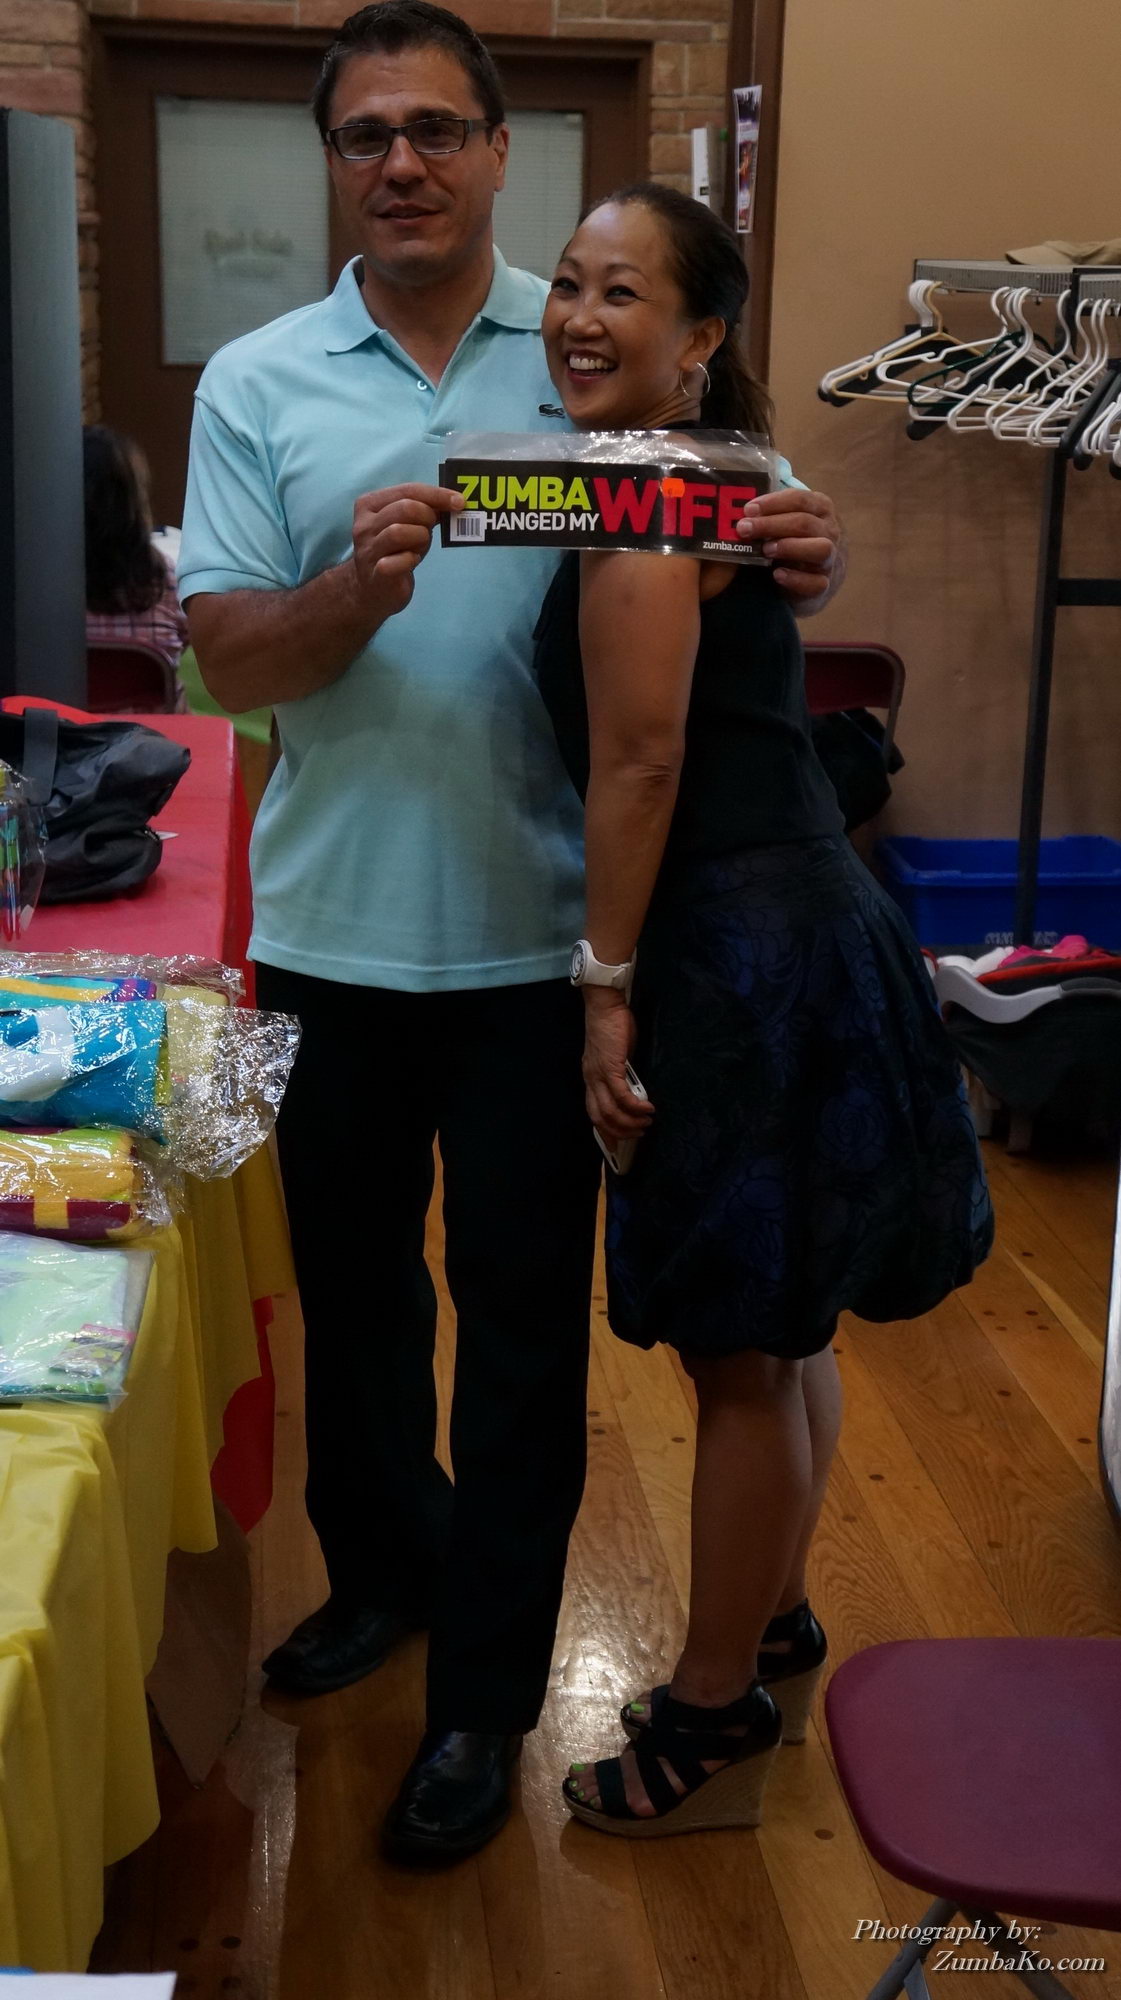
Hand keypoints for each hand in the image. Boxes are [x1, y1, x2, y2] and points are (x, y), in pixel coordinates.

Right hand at [352, 483, 464, 619]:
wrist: (374, 588)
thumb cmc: (394, 550)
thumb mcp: (408, 524)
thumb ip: (424, 509)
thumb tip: (454, 500)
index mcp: (369, 504)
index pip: (407, 490)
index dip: (436, 494)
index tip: (459, 501)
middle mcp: (364, 525)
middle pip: (404, 508)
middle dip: (427, 516)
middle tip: (431, 528)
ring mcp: (368, 550)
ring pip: (398, 532)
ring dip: (419, 537)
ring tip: (420, 545)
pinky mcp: (377, 574)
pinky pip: (397, 562)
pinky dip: (411, 560)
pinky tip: (412, 561)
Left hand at [581, 991, 655, 1143]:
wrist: (605, 1005)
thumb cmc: (613, 1025)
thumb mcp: (615, 1054)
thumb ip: (621, 1072)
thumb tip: (636, 1088)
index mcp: (590, 1077)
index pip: (593, 1112)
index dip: (604, 1131)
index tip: (615, 1145)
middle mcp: (591, 1079)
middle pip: (600, 1118)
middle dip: (620, 1132)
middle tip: (639, 1135)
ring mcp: (598, 1075)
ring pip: (610, 1112)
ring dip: (630, 1123)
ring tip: (646, 1123)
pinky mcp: (610, 1068)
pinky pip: (622, 1096)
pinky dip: (635, 1107)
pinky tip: (648, 1109)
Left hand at [737, 487, 843, 606]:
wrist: (815, 575)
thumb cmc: (796, 539)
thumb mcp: (787, 520)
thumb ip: (770, 513)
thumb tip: (738, 510)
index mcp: (821, 508)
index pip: (800, 499)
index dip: (773, 503)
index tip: (748, 510)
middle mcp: (830, 531)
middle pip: (805, 523)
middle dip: (771, 525)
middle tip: (745, 529)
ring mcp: (830, 559)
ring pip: (820, 549)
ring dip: (790, 547)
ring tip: (765, 550)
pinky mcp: (824, 585)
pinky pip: (816, 583)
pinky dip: (795, 579)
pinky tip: (776, 575)